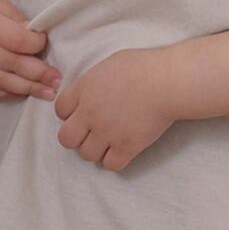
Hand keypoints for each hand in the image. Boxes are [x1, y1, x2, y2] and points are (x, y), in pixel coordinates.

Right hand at [0, 0, 60, 100]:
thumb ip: (13, 16)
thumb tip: (35, 37)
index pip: (15, 40)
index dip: (36, 45)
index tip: (45, 43)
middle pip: (10, 64)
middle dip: (38, 74)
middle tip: (58, 80)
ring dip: (26, 88)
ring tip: (47, 93)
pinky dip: (5, 91)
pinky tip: (21, 91)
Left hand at [53, 47, 175, 170]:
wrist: (167, 81)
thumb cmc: (144, 66)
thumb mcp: (109, 64)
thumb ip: (93, 82)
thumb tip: (91, 91)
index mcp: (84, 90)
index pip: (60, 110)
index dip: (70, 114)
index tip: (82, 114)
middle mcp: (90, 113)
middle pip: (66, 138)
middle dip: (76, 137)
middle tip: (91, 133)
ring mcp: (107, 132)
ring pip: (86, 154)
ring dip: (96, 150)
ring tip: (109, 142)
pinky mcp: (126, 147)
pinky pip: (110, 165)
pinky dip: (115, 160)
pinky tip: (123, 150)